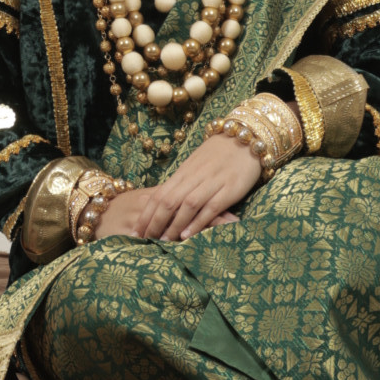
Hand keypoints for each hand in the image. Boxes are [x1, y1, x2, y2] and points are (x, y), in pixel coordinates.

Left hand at [117, 137, 262, 240]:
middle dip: (154, 222)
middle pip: (168, 200)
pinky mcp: (229, 189)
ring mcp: (212, 182)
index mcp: (183, 172)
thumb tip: (164, 205)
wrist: (244, 138)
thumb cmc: (218, 155)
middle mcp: (194, 177)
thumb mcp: (195, 167)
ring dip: (173, 225)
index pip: (159, 194)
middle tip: (143, 240)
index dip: (146, 213)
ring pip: (186, 205)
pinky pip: (210, 207)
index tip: (135, 230)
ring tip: (162, 241)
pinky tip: (187, 234)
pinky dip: (197, 221)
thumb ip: (182, 184)